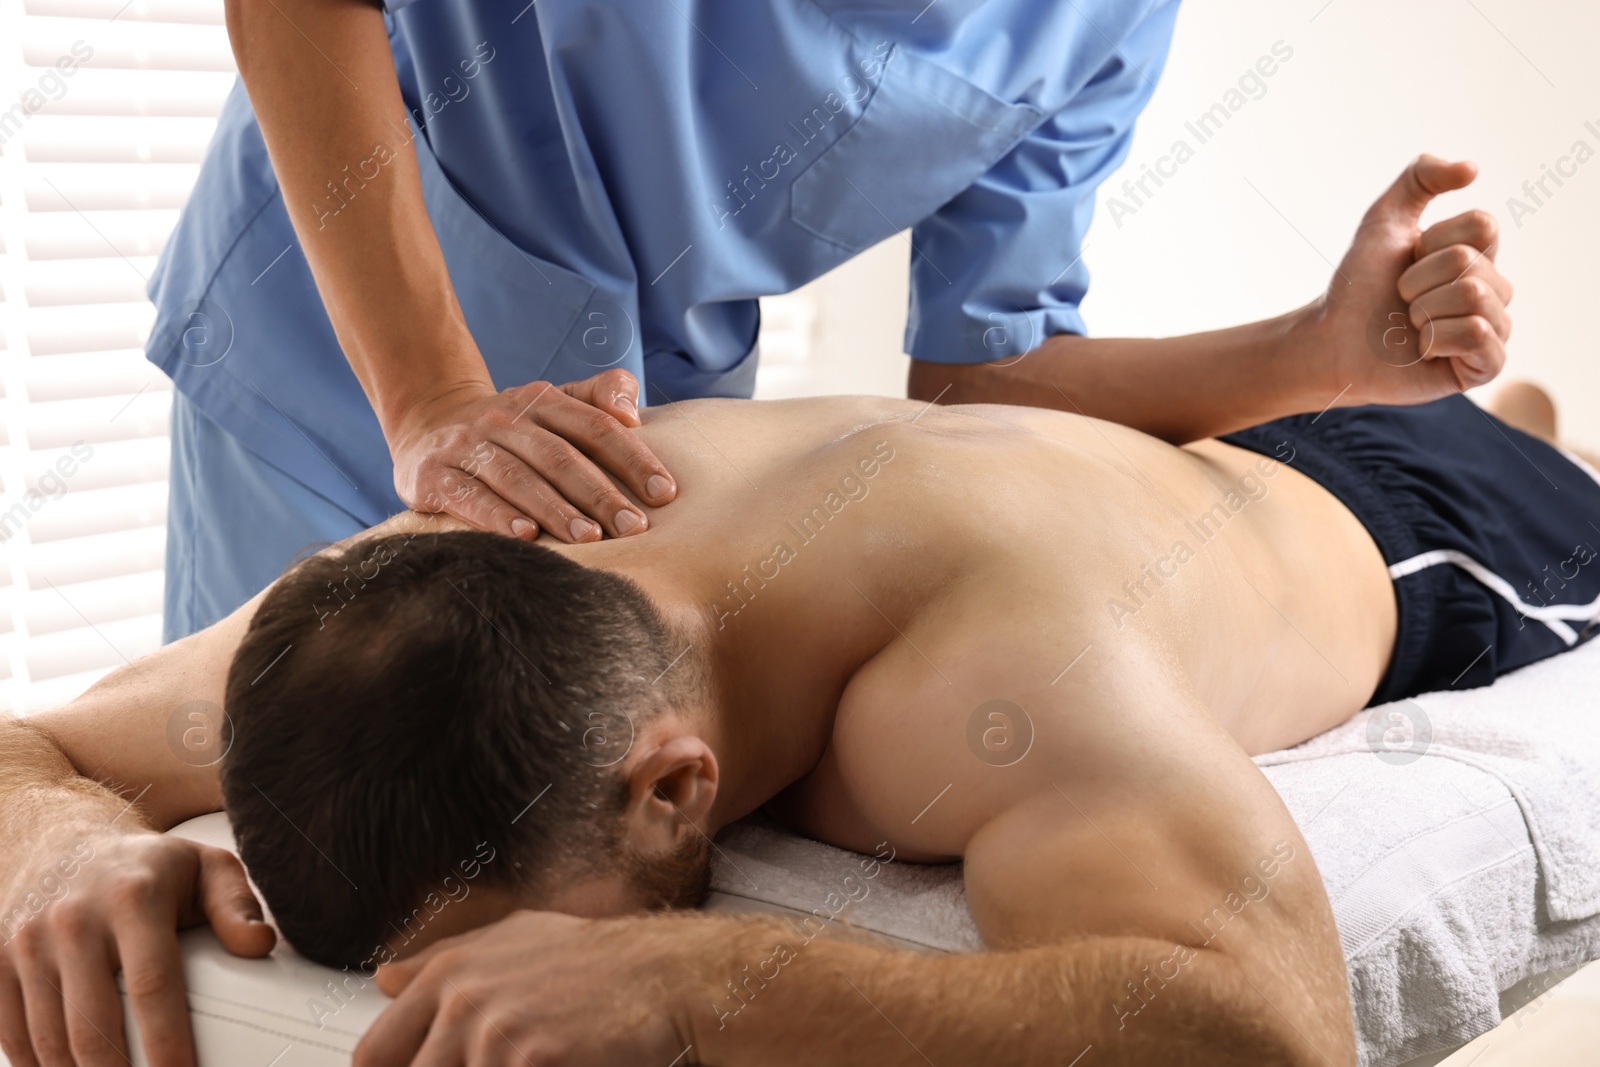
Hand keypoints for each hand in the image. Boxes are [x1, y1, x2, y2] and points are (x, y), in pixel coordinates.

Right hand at [0, 832, 273, 1066]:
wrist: (62, 841)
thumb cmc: (149, 867)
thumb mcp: (205, 868)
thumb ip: (236, 905)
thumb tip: (260, 946)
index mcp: (133, 898)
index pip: (152, 984)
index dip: (167, 1041)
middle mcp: (73, 921)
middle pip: (92, 1027)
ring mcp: (27, 944)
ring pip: (48, 1040)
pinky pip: (11, 1035)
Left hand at [355, 911, 699, 1066]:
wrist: (669, 976)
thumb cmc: (600, 962)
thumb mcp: (515, 940)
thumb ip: (442, 962)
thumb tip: (385, 978)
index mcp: (448, 973)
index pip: (374, 1054)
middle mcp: (461, 1002)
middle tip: (497, 1062)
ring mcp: (493, 1036)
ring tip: (533, 1061)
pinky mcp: (530, 1061)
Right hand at [390, 368, 677, 542]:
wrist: (426, 422)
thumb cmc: (512, 426)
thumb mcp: (553, 402)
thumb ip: (599, 395)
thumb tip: (633, 410)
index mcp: (541, 401)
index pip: (595, 427)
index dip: (632, 458)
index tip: (664, 493)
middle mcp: (504, 418)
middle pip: (559, 456)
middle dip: (600, 493)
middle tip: (634, 527)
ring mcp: (467, 446)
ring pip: (517, 478)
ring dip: (556, 509)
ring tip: (590, 538)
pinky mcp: (433, 475)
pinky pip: (468, 497)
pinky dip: (497, 517)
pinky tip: (525, 537)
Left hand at [1300, 154, 1512, 406]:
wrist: (1332, 340)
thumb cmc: (1358, 285)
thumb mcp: (1384, 218)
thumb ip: (1420, 177)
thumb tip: (1473, 168)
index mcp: (1479, 256)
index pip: (1482, 225)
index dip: (1433, 241)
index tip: (1408, 261)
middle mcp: (1494, 291)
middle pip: (1470, 264)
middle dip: (1418, 280)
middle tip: (1400, 300)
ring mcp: (1492, 330)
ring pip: (1475, 298)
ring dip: (1423, 310)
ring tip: (1408, 324)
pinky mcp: (1483, 367)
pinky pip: (1477, 335)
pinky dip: (1436, 338)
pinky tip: (1421, 349)